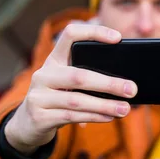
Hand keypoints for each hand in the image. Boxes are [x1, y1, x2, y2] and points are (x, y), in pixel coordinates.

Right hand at [4, 24, 137, 153]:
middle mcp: (43, 75)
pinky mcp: (39, 117)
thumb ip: (88, 78)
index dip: (93, 33)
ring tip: (125, 108)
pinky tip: (110, 117)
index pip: (70, 35)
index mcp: (53, 59)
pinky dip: (94, 117)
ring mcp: (38, 96)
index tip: (118, 38)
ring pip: (77, 100)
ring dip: (105, 105)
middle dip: (109, 83)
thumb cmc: (58, 99)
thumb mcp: (68, 84)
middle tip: (132, 89)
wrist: (28, 124)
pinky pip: (72, 116)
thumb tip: (125, 85)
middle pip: (79, 75)